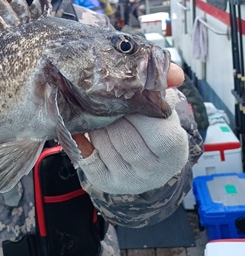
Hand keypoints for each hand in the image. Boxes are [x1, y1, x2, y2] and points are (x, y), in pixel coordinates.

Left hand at [73, 89, 188, 193]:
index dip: (136, 110)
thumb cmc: (154, 127)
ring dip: (96, 125)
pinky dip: (82, 141)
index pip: (154, 128)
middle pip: (123, 136)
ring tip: (96, 113)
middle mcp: (153, 169)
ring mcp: (130, 179)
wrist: (149, 162)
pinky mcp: (108, 183)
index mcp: (174, 147)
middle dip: (111, 114)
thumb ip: (165, 84)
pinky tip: (84, 130)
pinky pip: (88, 158)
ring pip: (103, 144)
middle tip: (103, 99)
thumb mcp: (163, 106)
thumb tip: (173, 72)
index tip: (126, 95)